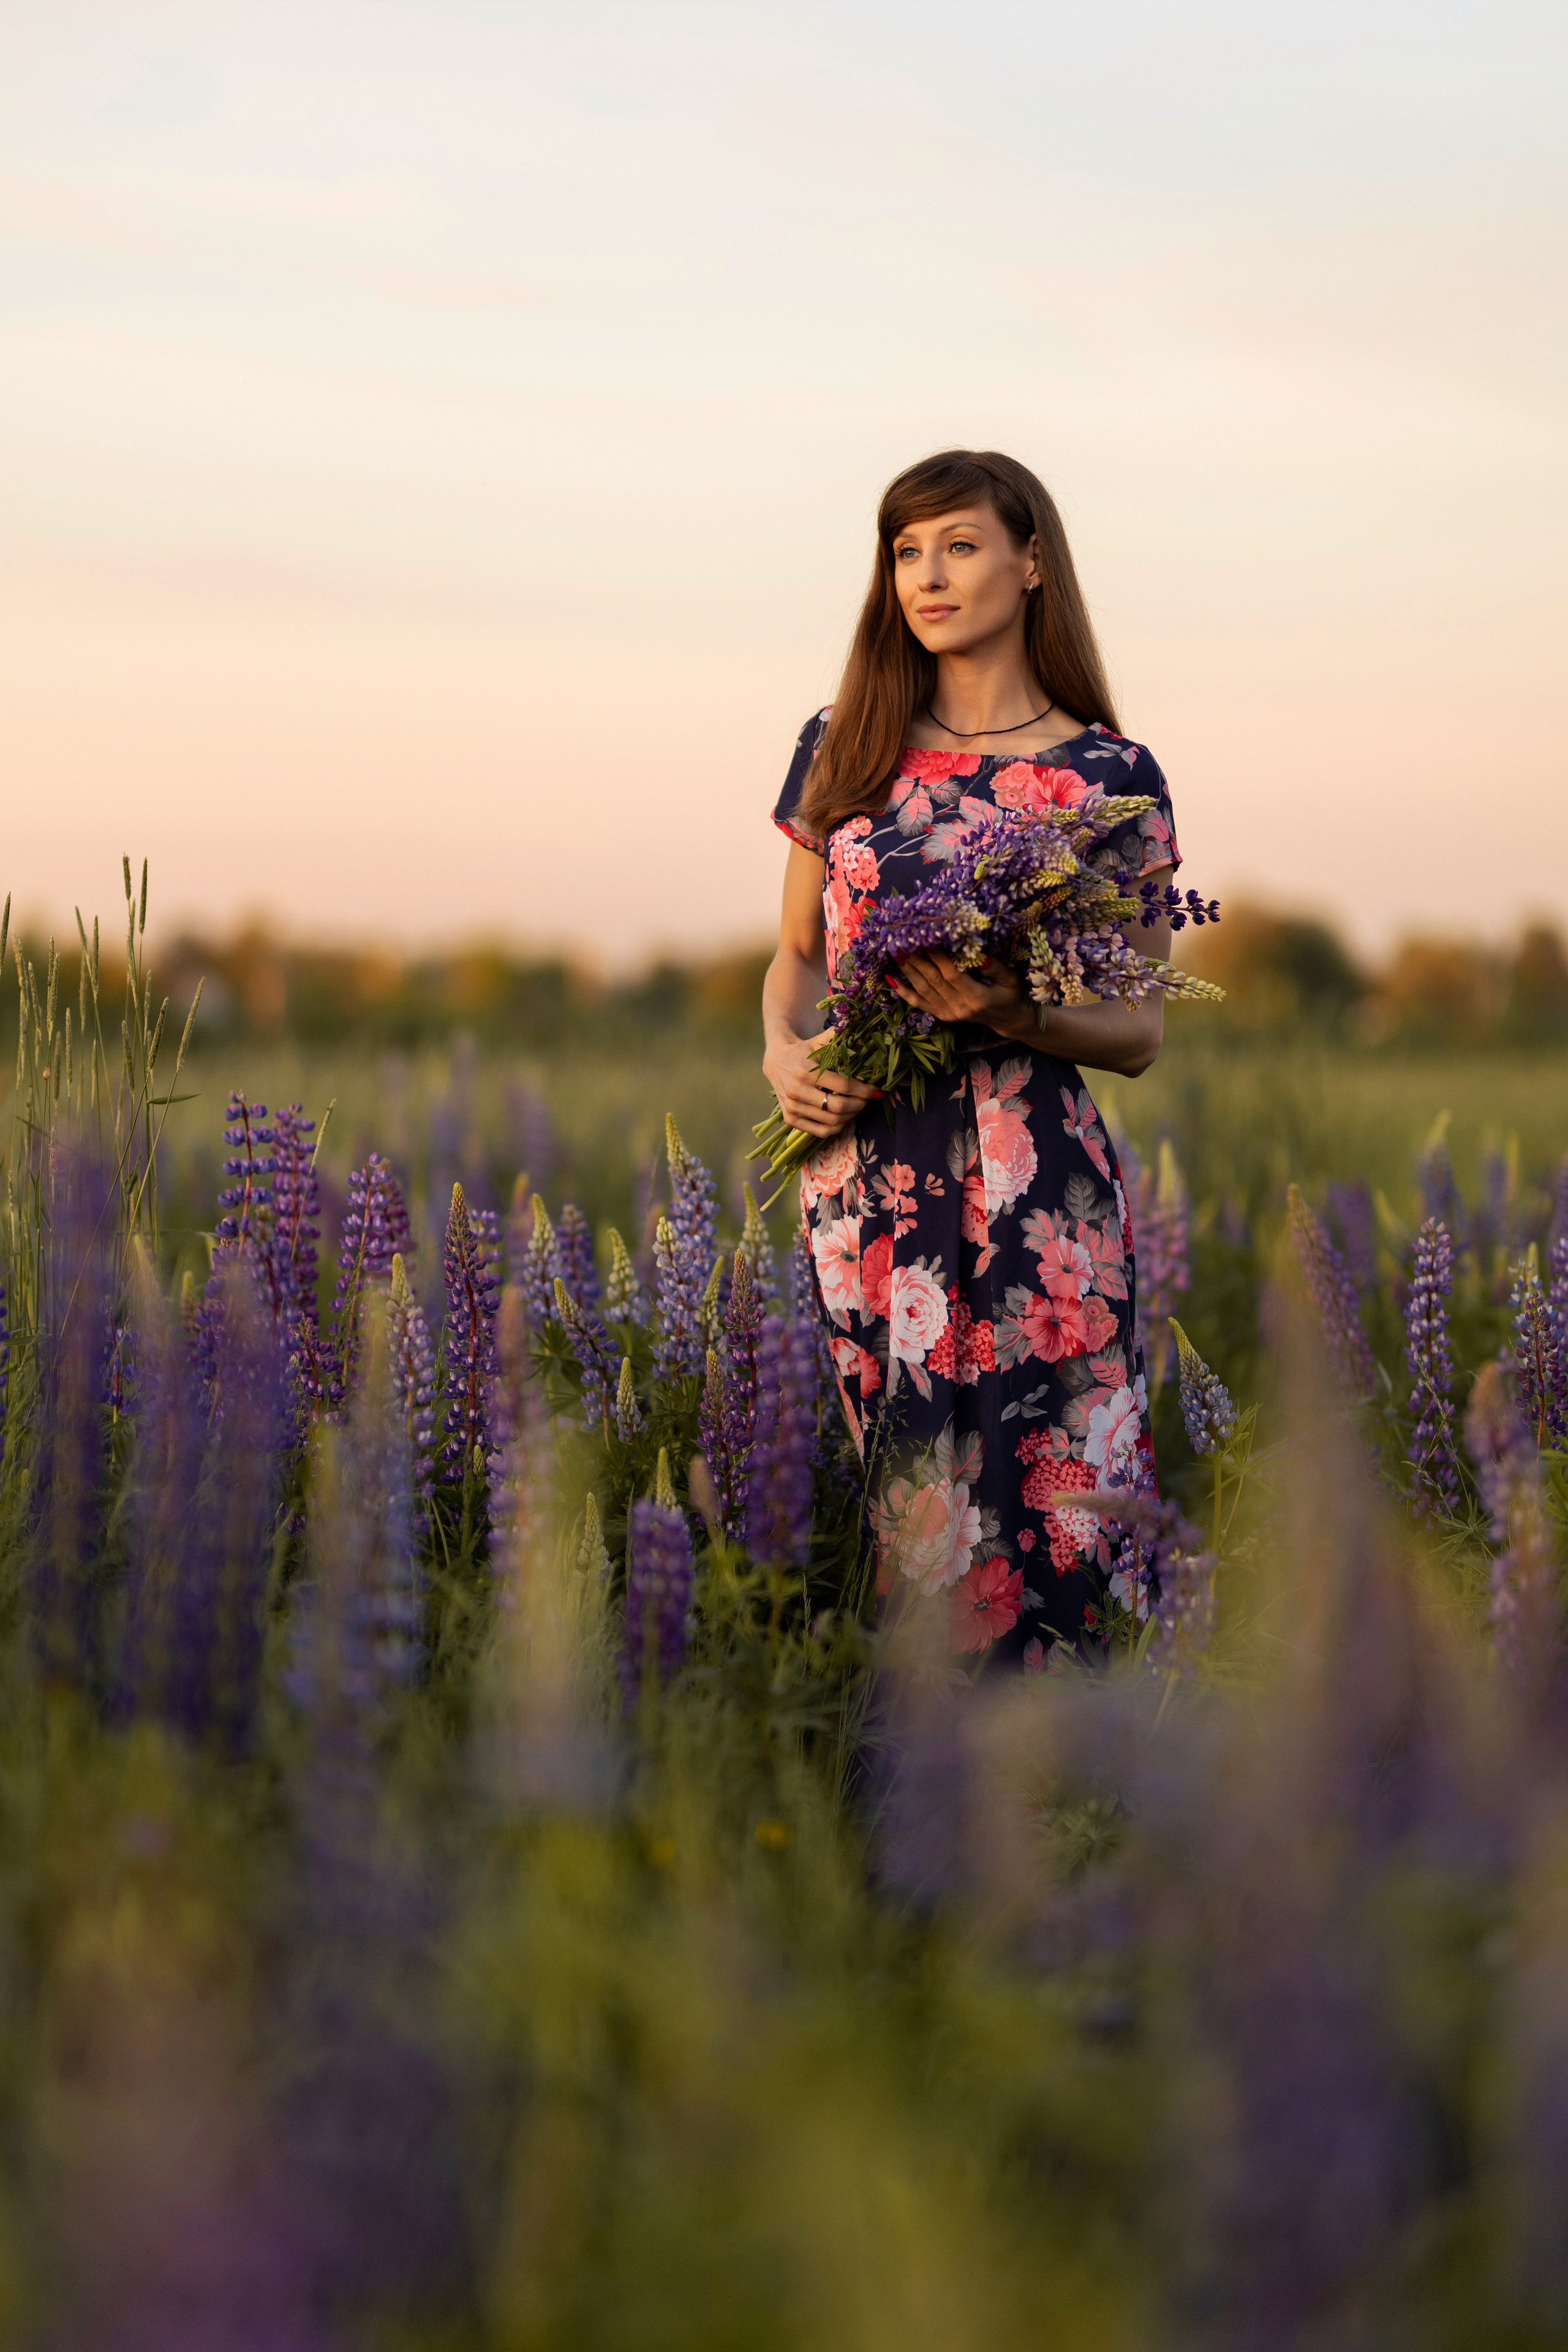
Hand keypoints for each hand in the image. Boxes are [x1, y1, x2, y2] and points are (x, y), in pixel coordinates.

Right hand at [762, 1029, 882, 1138]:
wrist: (775, 1061)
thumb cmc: (802, 1051)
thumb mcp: (818, 1041)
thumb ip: (837, 1036)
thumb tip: (857, 1026)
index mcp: (805, 1072)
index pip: (843, 1086)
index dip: (864, 1090)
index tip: (876, 1091)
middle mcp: (797, 1091)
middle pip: (838, 1106)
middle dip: (860, 1105)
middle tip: (868, 1100)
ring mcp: (792, 1108)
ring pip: (831, 1121)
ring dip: (850, 1116)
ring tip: (858, 1108)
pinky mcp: (790, 1119)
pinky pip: (819, 1131)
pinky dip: (836, 1128)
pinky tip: (844, 1118)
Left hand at [891, 951, 1033, 1038]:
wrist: (1008, 1018)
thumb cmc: (1011, 994)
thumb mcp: (1011, 979)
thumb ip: (995, 967)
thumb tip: (977, 954)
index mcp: (977, 998)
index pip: (952, 975)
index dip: (938, 957)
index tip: (926, 939)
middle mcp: (959, 1008)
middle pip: (933, 981)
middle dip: (916, 960)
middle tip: (901, 942)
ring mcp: (949, 1013)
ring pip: (923, 990)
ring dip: (907, 971)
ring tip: (895, 953)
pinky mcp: (942, 1016)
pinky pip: (920, 1003)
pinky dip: (904, 992)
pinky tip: (891, 980)